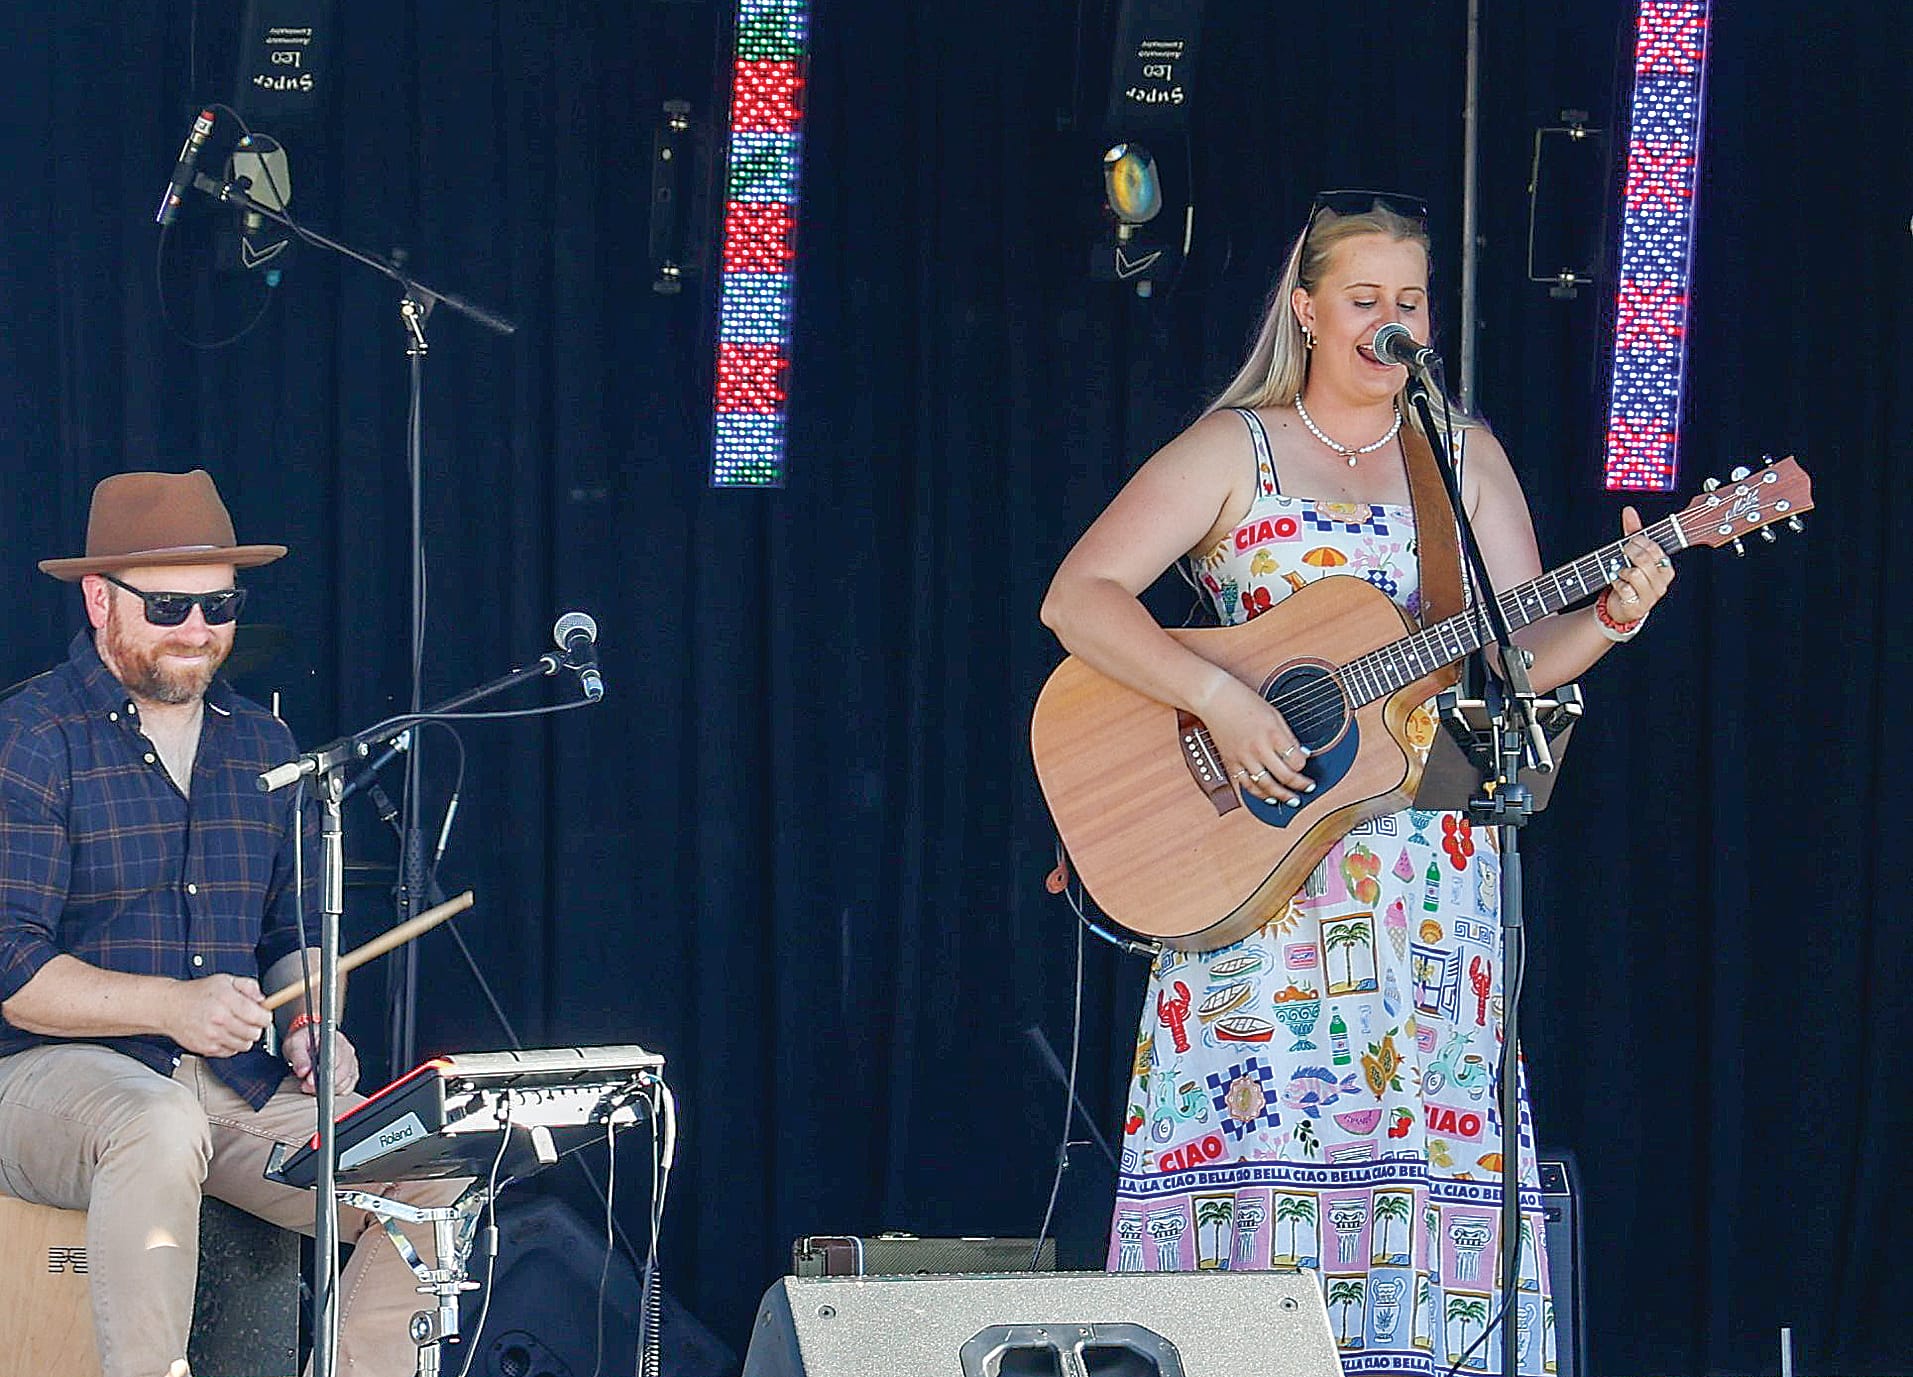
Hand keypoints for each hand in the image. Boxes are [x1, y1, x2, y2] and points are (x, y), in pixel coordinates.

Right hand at [168, 974, 271, 1058]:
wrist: (171, 1007)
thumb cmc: (197, 993)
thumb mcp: (226, 980)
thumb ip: (248, 986)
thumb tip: (262, 999)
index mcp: (227, 1001)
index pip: (259, 1017)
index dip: (265, 1016)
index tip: (264, 1014)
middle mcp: (220, 1020)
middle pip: (254, 1033)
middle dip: (255, 1026)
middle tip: (249, 1020)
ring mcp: (213, 1036)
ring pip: (245, 1045)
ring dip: (244, 1037)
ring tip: (236, 1026)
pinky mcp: (207, 1049)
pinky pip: (231, 1052)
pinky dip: (232, 1045)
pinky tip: (225, 1034)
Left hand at [284, 1023, 360, 1095]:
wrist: (307, 1042)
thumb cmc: (303, 1040)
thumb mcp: (294, 1043)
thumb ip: (298, 1056)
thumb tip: (303, 1070)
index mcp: (334, 1039)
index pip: (335, 1057)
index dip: (324, 1072)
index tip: (310, 1081)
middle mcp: (346, 1049)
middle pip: (343, 1072)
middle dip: (324, 1084)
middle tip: (306, 1086)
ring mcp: (350, 1061)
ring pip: (346, 1082)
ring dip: (328, 1089)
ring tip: (313, 1085)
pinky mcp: (351, 1072)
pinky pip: (348, 1088)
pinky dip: (336, 1091)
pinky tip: (325, 1087)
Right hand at [1194, 671, 1314, 804]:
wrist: (1215, 698)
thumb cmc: (1243, 702)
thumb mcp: (1274, 714)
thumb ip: (1288, 736)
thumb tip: (1301, 753)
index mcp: (1272, 734)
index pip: (1296, 760)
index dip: (1304, 766)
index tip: (1306, 767)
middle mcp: (1258, 748)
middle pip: (1284, 776)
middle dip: (1299, 786)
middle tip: (1307, 790)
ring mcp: (1243, 757)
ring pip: (1266, 785)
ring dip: (1281, 796)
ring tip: (1291, 800)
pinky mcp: (1230, 762)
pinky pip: (1246, 784)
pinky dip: (1258, 794)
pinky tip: (1268, 797)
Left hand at [1606, 506, 1675, 622]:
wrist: (1621, 608)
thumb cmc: (1630, 578)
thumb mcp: (1632, 553)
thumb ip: (1633, 532)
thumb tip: (1629, 510)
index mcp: (1665, 567)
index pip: (1655, 548)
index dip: (1639, 542)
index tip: (1630, 541)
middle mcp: (1661, 582)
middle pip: (1644, 559)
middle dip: (1628, 552)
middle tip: (1621, 552)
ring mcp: (1651, 596)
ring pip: (1634, 573)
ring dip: (1621, 570)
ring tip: (1619, 571)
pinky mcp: (1638, 607)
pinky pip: (1625, 589)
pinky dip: (1615, 583)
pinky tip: (1616, 583)